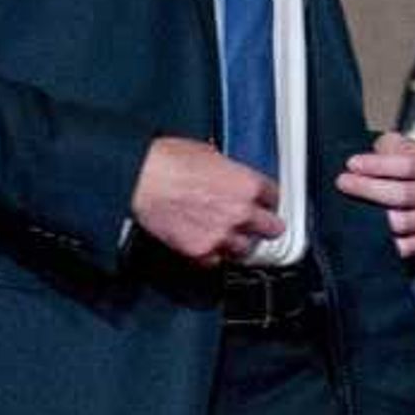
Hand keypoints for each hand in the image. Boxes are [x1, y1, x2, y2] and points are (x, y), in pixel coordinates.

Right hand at [134, 137, 283, 265]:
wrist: (141, 180)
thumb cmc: (167, 161)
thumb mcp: (208, 154)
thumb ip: (227, 171)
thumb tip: (227, 176)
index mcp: (247, 184)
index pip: (273, 197)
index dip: (266, 199)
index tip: (263, 203)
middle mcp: (241, 213)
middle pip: (272, 229)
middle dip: (265, 226)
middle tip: (260, 226)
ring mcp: (221, 235)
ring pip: (245, 249)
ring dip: (239, 243)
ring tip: (229, 236)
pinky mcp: (200, 252)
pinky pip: (216, 260)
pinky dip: (212, 254)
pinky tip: (206, 243)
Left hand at [339, 130, 414, 266]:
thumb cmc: (404, 164)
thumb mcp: (399, 146)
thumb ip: (386, 148)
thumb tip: (359, 164)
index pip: (407, 165)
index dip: (376, 165)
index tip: (351, 164)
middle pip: (403, 194)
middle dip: (368, 188)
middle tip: (342, 182)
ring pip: (402, 222)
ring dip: (372, 216)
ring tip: (349, 207)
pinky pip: (405, 246)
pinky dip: (383, 241)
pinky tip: (364, 232)